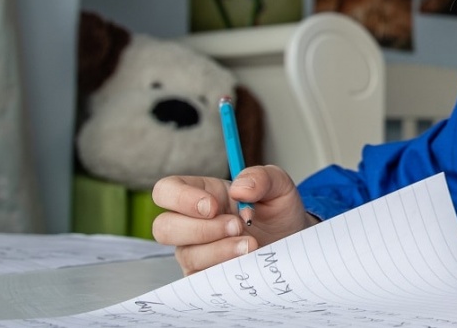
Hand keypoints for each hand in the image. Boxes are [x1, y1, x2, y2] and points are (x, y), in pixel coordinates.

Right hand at [151, 164, 315, 273]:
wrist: (292, 244)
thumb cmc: (278, 213)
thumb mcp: (278, 186)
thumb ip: (261, 178)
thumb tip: (240, 189)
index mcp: (200, 195)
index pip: (166, 191)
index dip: (181, 198)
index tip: (213, 206)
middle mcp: (190, 224)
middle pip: (163, 228)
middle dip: (201, 229)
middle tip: (237, 226)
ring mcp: (195, 252)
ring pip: (186, 255)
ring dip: (219, 250)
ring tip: (251, 244)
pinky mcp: (205, 277)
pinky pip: (201, 279)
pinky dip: (225, 269)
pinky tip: (246, 262)